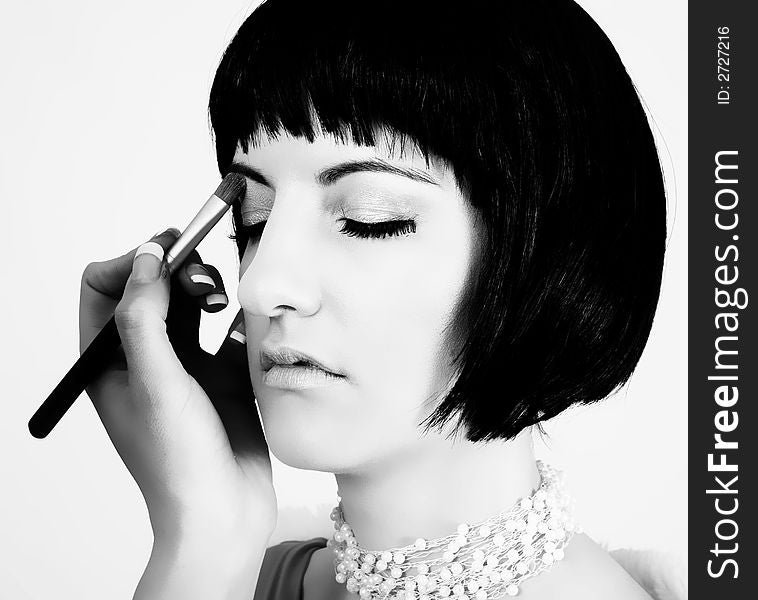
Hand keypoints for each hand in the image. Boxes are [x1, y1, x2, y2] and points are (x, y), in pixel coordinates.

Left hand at [79, 229, 275, 543]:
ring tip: (225, 301)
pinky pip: (230, 333)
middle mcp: (146, 359)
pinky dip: (241, 319)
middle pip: (154, 290)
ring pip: (192, 307)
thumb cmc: (178, 464)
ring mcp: (185, 369)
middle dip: (179, 272)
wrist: (224, 514)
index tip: (170, 251)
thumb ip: (145, 318)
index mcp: (110, 361)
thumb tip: (146, 259)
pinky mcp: (222, 379)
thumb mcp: (155, 384)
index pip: (106, 287)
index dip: (135, 261)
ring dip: (209, 291)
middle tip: (205, 281)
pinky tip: (251, 320)